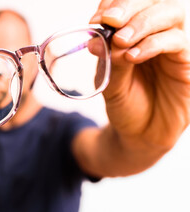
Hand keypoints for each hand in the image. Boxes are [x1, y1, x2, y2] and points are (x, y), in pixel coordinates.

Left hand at [90, 0, 189, 150]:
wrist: (139, 133)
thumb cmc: (125, 103)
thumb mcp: (109, 81)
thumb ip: (108, 58)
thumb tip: (96, 36)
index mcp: (134, 34)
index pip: (130, 4)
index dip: (115, 3)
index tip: (98, 18)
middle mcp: (156, 34)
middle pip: (154, 0)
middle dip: (130, 6)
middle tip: (111, 20)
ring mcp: (173, 47)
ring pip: (170, 14)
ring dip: (142, 23)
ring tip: (121, 41)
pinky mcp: (185, 63)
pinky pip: (177, 42)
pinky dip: (153, 44)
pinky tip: (134, 56)